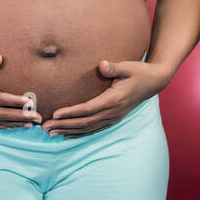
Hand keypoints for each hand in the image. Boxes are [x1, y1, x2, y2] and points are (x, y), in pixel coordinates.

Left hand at [40, 59, 170, 136]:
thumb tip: (101, 64)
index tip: (55, 114)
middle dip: (63, 125)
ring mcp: (113, 117)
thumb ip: (114, 67)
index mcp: (114, 99)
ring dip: (68, 131)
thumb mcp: (128, 66)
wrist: (155, 81)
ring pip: (88, 128)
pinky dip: (80, 133)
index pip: (88, 109)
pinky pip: (94, 129)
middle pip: (84, 122)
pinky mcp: (114, 118)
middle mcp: (113, 112)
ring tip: (50, 133)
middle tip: (44, 127)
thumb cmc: (139, 71)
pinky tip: (67, 135)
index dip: (71, 112)